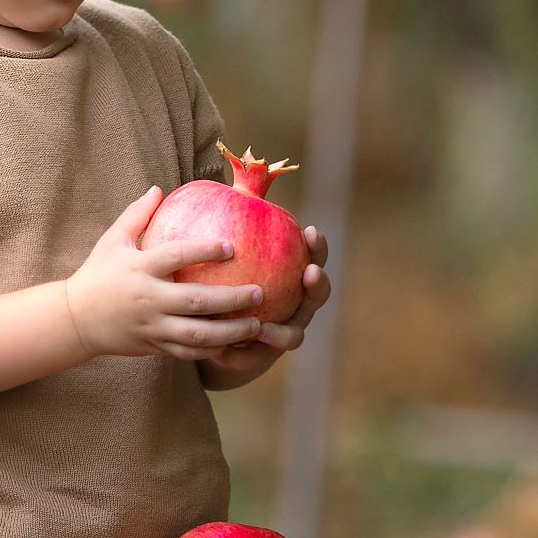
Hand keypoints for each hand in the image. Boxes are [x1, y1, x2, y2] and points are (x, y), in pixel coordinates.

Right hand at [62, 187, 267, 362]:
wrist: (76, 320)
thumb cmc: (98, 274)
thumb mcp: (112, 241)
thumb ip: (136, 215)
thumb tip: (159, 188)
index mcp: (139, 268)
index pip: (176, 255)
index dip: (205, 250)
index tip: (232, 246)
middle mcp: (148, 298)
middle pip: (196, 301)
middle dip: (231, 299)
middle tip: (259, 292)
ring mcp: (152, 326)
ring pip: (197, 334)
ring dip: (230, 332)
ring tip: (257, 325)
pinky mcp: (154, 346)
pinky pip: (188, 352)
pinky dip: (213, 350)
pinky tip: (235, 344)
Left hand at [202, 225, 330, 377]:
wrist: (220, 326)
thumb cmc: (227, 278)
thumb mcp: (230, 254)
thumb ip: (236, 221)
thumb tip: (232, 180)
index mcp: (293, 276)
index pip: (312, 257)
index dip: (317, 247)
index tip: (310, 231)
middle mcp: (297, 305)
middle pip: (317, 295)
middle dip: (317, 284)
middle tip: (308, 272)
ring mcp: (285, 332)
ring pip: (293, 335)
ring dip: (281, 333)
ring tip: (263, 330)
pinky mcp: (263, 357)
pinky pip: (253, 357)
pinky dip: (240, 354)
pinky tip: (221, 351)